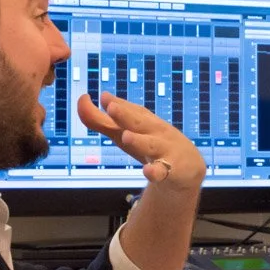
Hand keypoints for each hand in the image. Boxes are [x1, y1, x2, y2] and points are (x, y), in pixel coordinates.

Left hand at [76, 92, 205, 190]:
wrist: (187, 168)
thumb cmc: (151, 145)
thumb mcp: (125, 133)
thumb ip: (100, 120)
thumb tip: (82, 100)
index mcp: (143, 121)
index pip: (129, 111)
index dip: (117, 105)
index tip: (103, 97)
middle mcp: (154, 132)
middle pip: (139, 123)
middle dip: (126, 115)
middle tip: (111, 107)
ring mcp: (164, 150)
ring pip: (150, 146)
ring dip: (139, 141)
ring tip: (126, 136)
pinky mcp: (172, 171)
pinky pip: (163, 172)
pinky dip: (156, 171)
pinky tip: (148, 171)